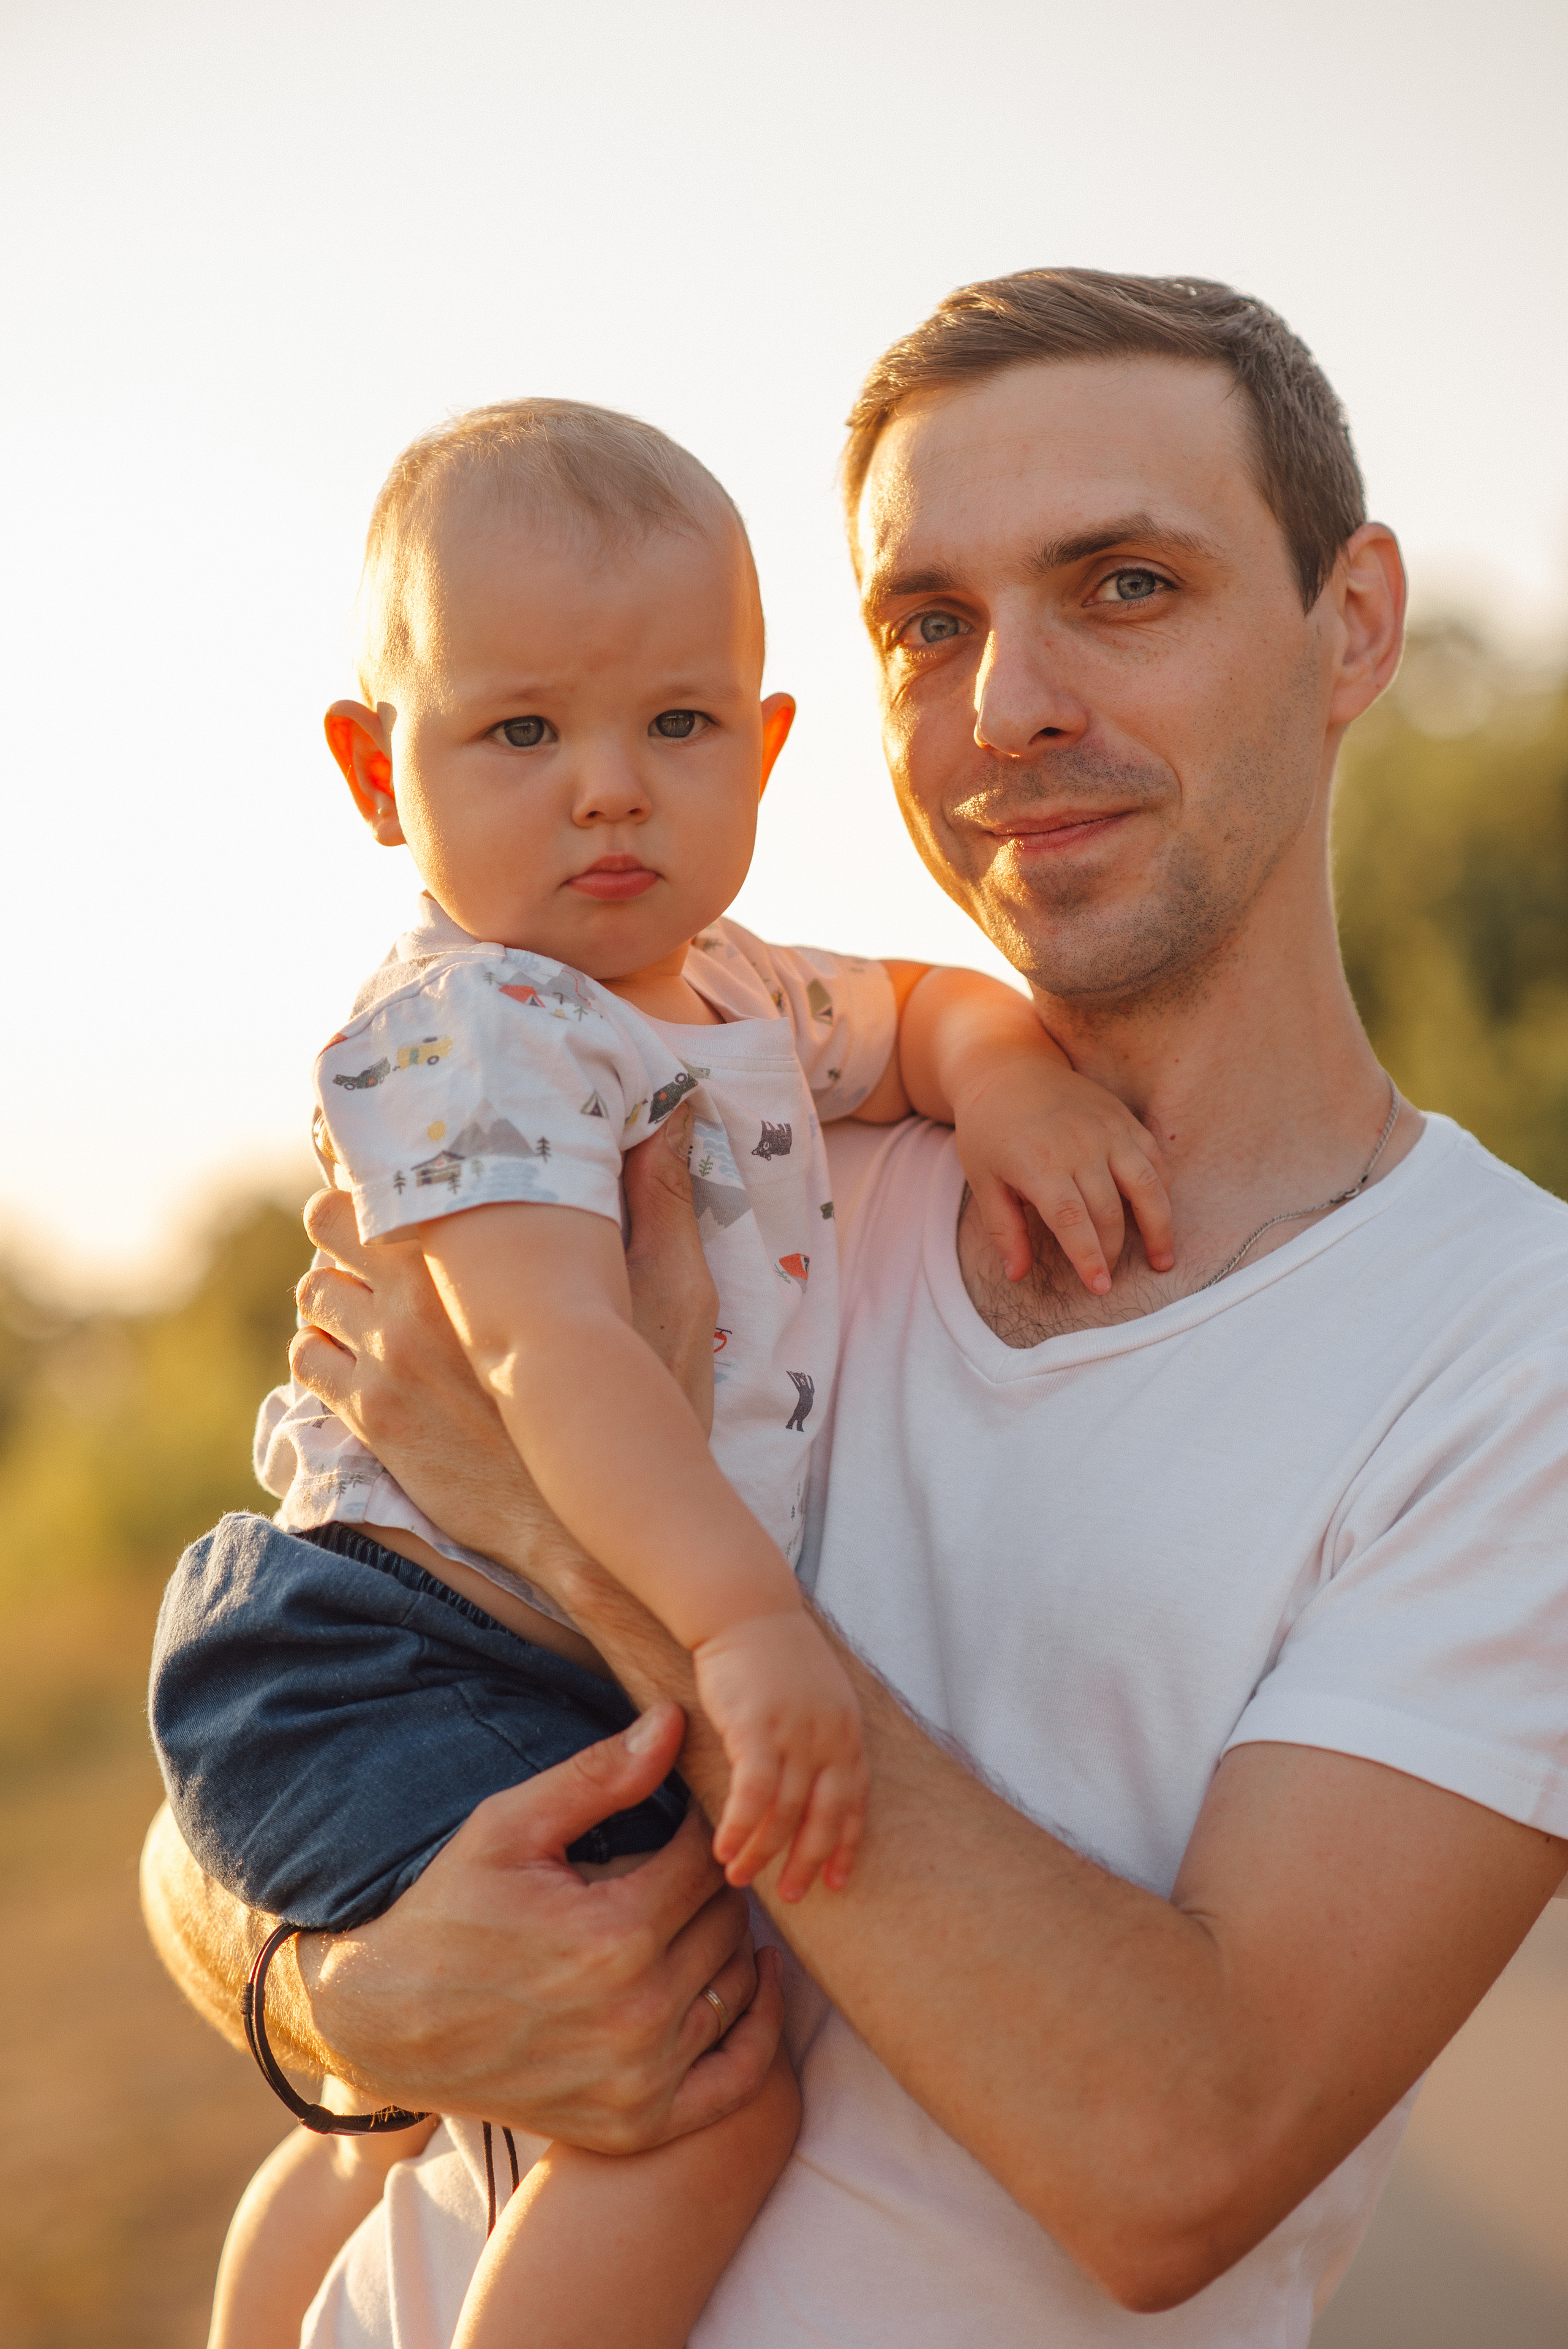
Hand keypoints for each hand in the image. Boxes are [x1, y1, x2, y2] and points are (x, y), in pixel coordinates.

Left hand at [291, 1099, 716, 1579]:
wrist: (598, 1529)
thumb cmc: (645, 1406)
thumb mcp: (675, 1299)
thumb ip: (662, 1203)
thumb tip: (672, 1115)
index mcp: (488, 1256)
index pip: (394, 1174)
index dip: (386, 1162)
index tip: (401, 1163)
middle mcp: (423, 1298)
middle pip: (329, 1219)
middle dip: (348, 1220)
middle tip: (380, 1231)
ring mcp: (388, 1360)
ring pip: (314, 1290)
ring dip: (334, 1284)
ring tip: (371, 1294)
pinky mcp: (373, 1418)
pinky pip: (308, 1359)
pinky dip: (321, 1345)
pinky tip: (358, 1350)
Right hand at [299, 1701, 783, 2148]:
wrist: (386, 2025)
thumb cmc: (448, 1913)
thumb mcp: (510, 1827)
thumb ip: (600, 1775)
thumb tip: (674, 1721)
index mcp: (613, 1936)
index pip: (705, 1862)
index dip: (700, 1827)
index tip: (684, 1813)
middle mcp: (638, 2016)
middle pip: (726, 1921)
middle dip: (712, 1880)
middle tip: (687, 1860)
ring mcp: (641, 2081)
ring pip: (737, 1984)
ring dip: (731, 1940)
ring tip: (701, 1907)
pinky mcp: (637, 2124)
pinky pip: (738, 2078)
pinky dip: (759, 2030)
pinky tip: (755, 1979)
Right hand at [693, 1610, 867, 1901]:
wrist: (743, 1606)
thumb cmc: (770, 1651)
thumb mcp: (813, 1694)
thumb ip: (817, 1735)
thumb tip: (808, 1777)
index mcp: (847, 1729)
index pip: (855, 1800)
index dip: (845, 1843)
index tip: (836, 1879)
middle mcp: (830, 1735)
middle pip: (825, 1816)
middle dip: (808, 1861)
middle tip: (793, 1898)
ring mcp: (797, 1732)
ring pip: (785, 1812)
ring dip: (763, 1852)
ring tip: (740, 1878)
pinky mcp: (759, 1728)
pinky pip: (753, 1795)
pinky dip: (740, 1828)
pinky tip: (723, 1849)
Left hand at [952, 1053, 1172, 1291]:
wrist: (1008, 1067)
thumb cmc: (989, 1128)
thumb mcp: (983, 1179)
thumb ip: (1004, 1229)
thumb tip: (1017, 1276)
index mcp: (1041, 1164)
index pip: (1073, 1221)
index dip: (1089, 1257)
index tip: (1099, 1287)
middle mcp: (1081, 1146)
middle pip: (1110, 1211)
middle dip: (1113, 1251)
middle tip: (1110, 1279)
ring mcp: (1108, 1130)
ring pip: (1147, 1186)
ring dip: (1158, 1227)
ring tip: (1162, 1260)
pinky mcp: (1124, 1119)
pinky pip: (1154, 1160)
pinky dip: (1162, 1191)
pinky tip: (1160, 1216)